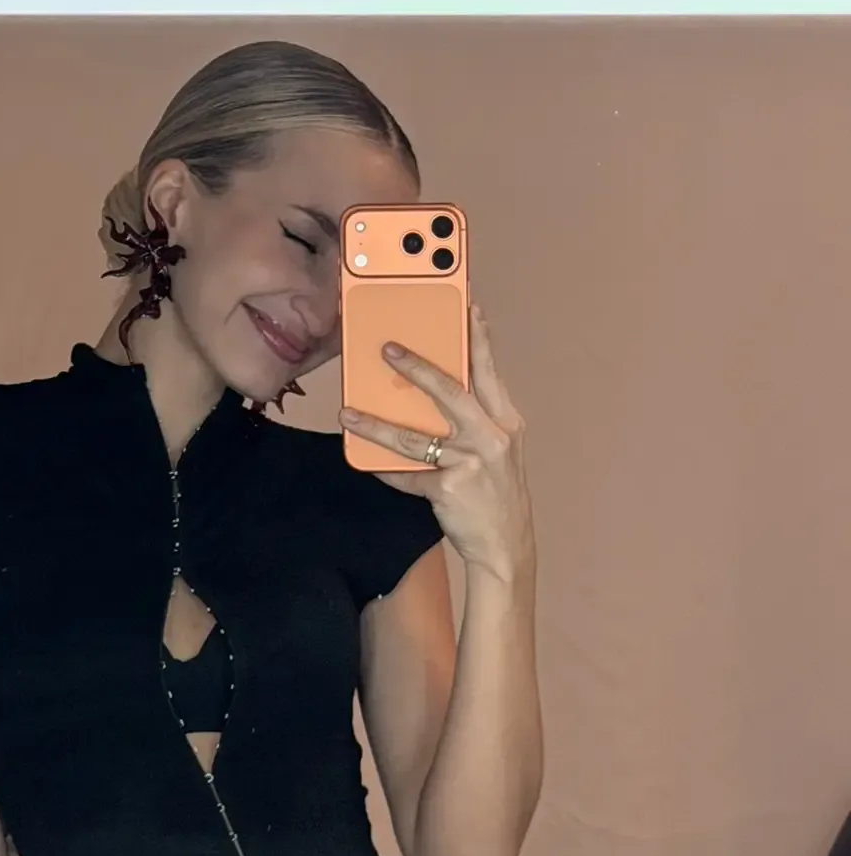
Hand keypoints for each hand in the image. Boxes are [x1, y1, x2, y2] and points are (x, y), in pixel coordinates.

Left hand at [340, 303, 533, 581]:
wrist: (507, 547)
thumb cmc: (497, 493)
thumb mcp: (498, 450)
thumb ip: (475, 420)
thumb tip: (434, 390)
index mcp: (506, 422)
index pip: (487, 371)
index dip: (478, 338)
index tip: (467, 307)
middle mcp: (491, 437)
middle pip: (449, 391)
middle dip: (416, 367)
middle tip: (387, 348)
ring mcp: (471, 463)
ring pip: (413, 436)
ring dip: (376, 423)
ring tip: (348, 412)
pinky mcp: (450, 488)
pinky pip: (407, 476)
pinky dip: (385, 471)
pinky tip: (366, 464)